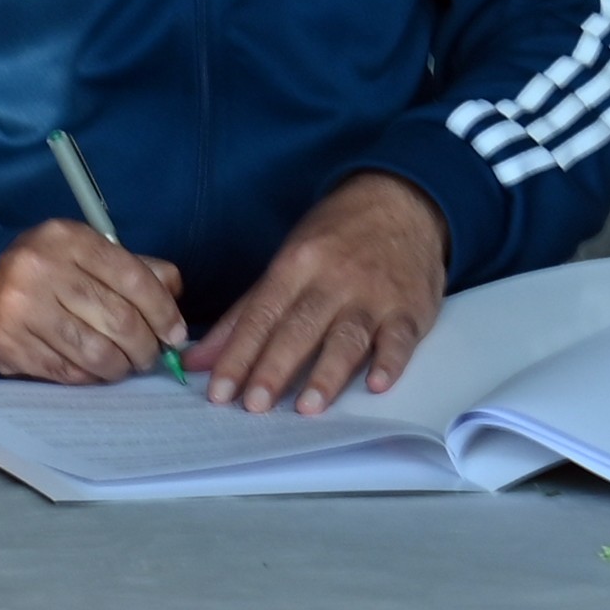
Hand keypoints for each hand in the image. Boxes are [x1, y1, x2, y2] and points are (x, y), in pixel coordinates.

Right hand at [0, 217, 187, 382]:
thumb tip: (173, 295)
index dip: (163, 312)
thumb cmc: (44, 270)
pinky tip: (96, 371)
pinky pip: (67, 372)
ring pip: (95, 352)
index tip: (174, 334)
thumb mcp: (84, 253)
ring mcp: (22, 309)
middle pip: (118, 319)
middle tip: (150, 356)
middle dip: (145, 346)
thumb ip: (132, 268)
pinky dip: (91, 377)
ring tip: (125, 365)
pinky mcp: (10, 344)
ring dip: (120, 367)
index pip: (133, 278)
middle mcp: (42, 270)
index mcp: (68, 239)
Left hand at [184, 171, 450, 409]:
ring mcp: (374, 295)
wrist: (401, 202)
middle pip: (299, 328)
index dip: (237, 355)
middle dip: (274, 368)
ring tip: (307, 408)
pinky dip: (390, 362)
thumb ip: (245, 315)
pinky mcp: (410, 309)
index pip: (259, 316)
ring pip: (347, 337)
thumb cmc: (335, 238)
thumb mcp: (286, 262)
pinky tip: (377, 385)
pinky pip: (401, 338)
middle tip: (254, 406)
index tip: (219, 392)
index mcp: (295, 266)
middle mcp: (332, 281)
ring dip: (327, 374)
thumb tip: (200, 360)